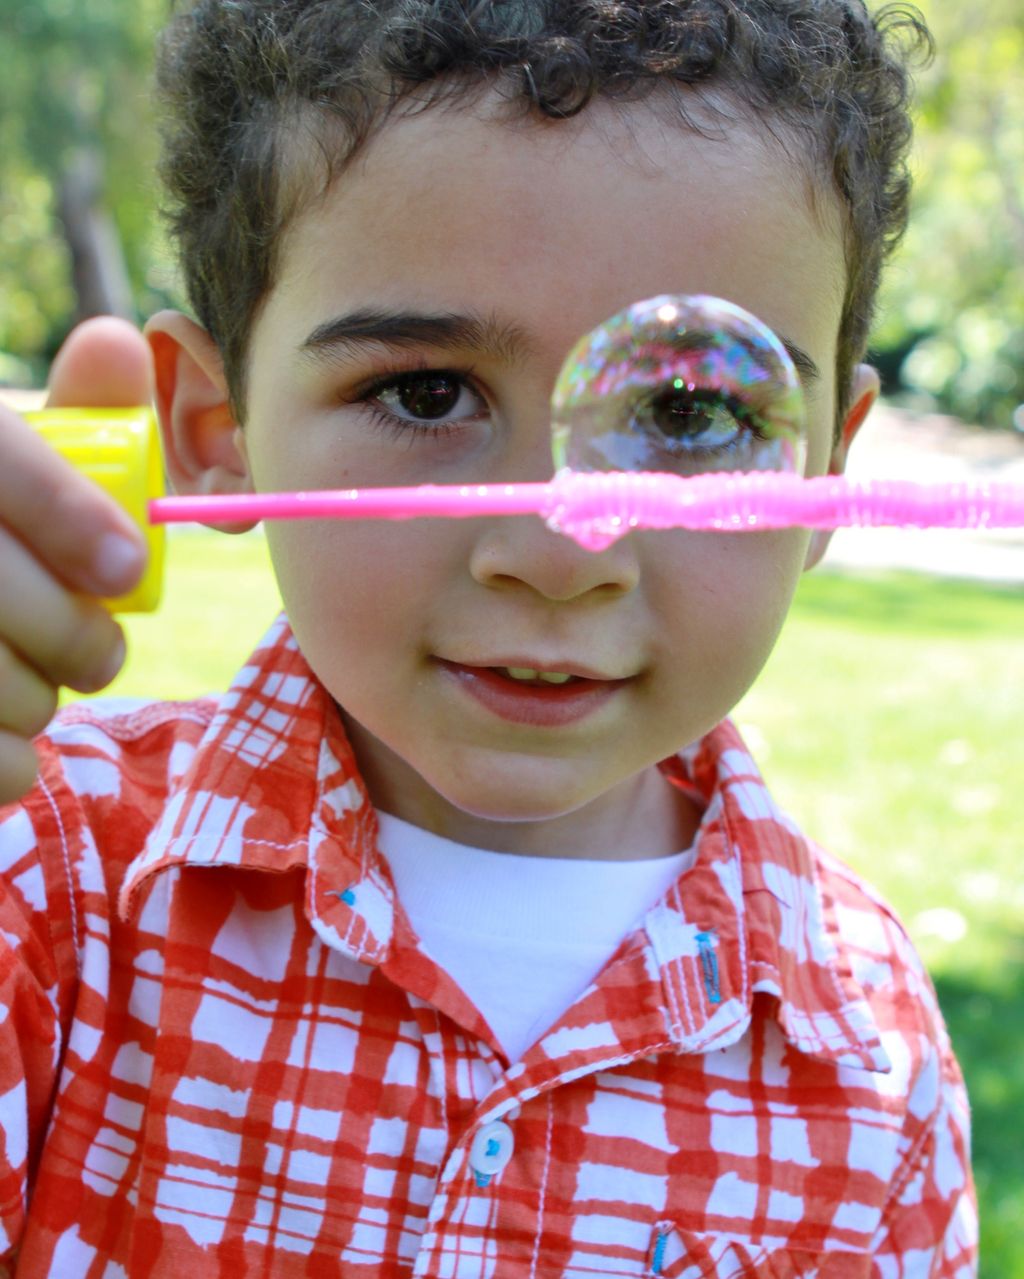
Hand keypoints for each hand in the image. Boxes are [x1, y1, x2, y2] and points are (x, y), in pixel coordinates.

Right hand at [0, 317, 150, 804]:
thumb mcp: (8, 468)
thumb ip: (69, 415)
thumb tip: (122, 344)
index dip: (65, 517)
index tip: (127, 571)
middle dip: (73, 635)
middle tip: (102, 650)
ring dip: (35, 697)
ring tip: (31, 680)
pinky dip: (5, 763)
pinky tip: (6, 738)